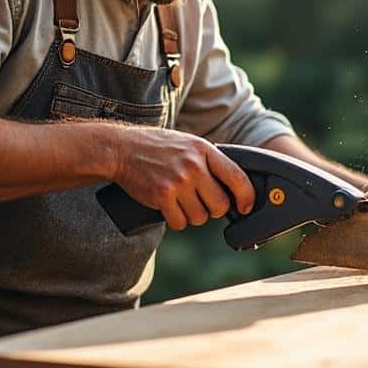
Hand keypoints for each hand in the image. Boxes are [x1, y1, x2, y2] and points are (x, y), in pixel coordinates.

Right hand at [111, 127, 254, 230]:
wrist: (121, 149)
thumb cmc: (157, 148)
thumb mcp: (188, 144)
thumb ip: (209, 161)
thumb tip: (234, 186)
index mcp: (204, 150)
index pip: (237, 177)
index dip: (246, 197)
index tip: (245, 207)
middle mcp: (194, 166)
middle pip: (220, 205)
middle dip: (214, 210)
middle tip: (203, 204)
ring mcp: (178, 181)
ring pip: (200, 217)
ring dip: (193, 216)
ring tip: (182, 203)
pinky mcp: (161, 196)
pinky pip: (180, 222)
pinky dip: (177, 221)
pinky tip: (170, 210)